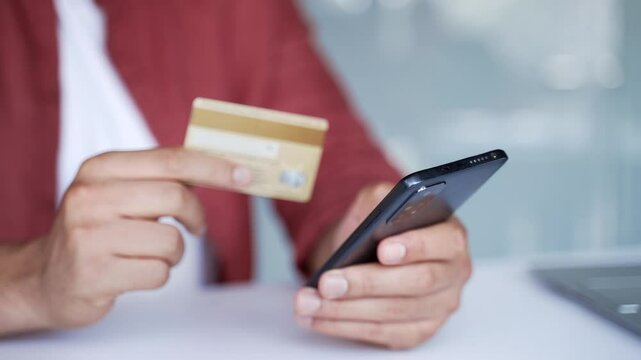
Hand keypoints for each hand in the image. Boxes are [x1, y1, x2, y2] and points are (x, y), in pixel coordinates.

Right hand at [31, 148, 250, 329]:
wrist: (48, 277)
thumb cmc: (100, 231)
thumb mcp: (119, 192)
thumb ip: (161, 178)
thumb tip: (222, 168)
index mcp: (100, 168)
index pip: (172, 160)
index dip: (214, 167)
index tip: (245, 176)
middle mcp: (90, 196)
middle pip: (176, 197)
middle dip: (196, 216)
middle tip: (195, 226)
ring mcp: (88, 235)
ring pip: (171, 241)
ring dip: (172, 253)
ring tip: (148, 253)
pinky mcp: (94, 273)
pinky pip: (159, 273)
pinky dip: (158, 275)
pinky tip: (133, 272)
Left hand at [294, 183, 471, 348]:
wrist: (366, 251)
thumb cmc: (377, 227)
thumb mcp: (377, 201)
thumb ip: (380, 199)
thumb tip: (376, 213)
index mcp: (450, 236)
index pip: (445, 242)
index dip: (416, 246)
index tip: (383, 249)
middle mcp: (452, 274)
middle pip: (416, 283)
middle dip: (366, 283)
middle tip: (328, 282)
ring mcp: (438, 307)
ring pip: (392, 313)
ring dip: (344, 309)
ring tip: (308, 301)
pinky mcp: (416, 331)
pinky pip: (380, 333)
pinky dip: (344, 326)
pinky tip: (316, 317)